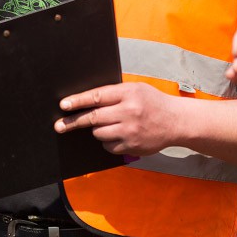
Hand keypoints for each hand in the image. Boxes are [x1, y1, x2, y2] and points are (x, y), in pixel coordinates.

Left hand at [55, 82, 177, 156]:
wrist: (176, 122)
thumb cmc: (152, 102)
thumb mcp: (136, 89)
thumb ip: (114, 93)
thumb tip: (85, 101)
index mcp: (129, 93)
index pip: (97, 96)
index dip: (78, 101)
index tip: (63, 105)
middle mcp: (129, 112)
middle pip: (94, 118)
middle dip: (74, 122)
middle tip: (59, 126)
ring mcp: (131, 131)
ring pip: (98, 133)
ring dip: (97, 130)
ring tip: (110, 124)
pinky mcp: (132, 147)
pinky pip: (108, 146)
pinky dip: (108, 141)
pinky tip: (119, 135)